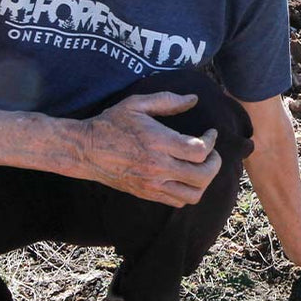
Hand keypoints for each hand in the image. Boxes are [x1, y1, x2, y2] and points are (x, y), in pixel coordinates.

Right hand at [81, 92, 219, 205]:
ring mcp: (153, 184)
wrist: (85, 151)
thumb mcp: (136, 103)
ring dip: (204, 181)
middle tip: (211, 152)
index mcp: (158, 142)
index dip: (212, 142)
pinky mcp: (147, 194)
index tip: (210, 133)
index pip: (199, 151)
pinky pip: (178, 201)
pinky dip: (188, 191)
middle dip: (214, 163)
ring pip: (193, 194)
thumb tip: (193, 99)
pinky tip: (184, 176)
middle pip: (202, 175)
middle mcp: (158, 167)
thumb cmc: (111, 123)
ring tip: (200, 166)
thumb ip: (167, 100)